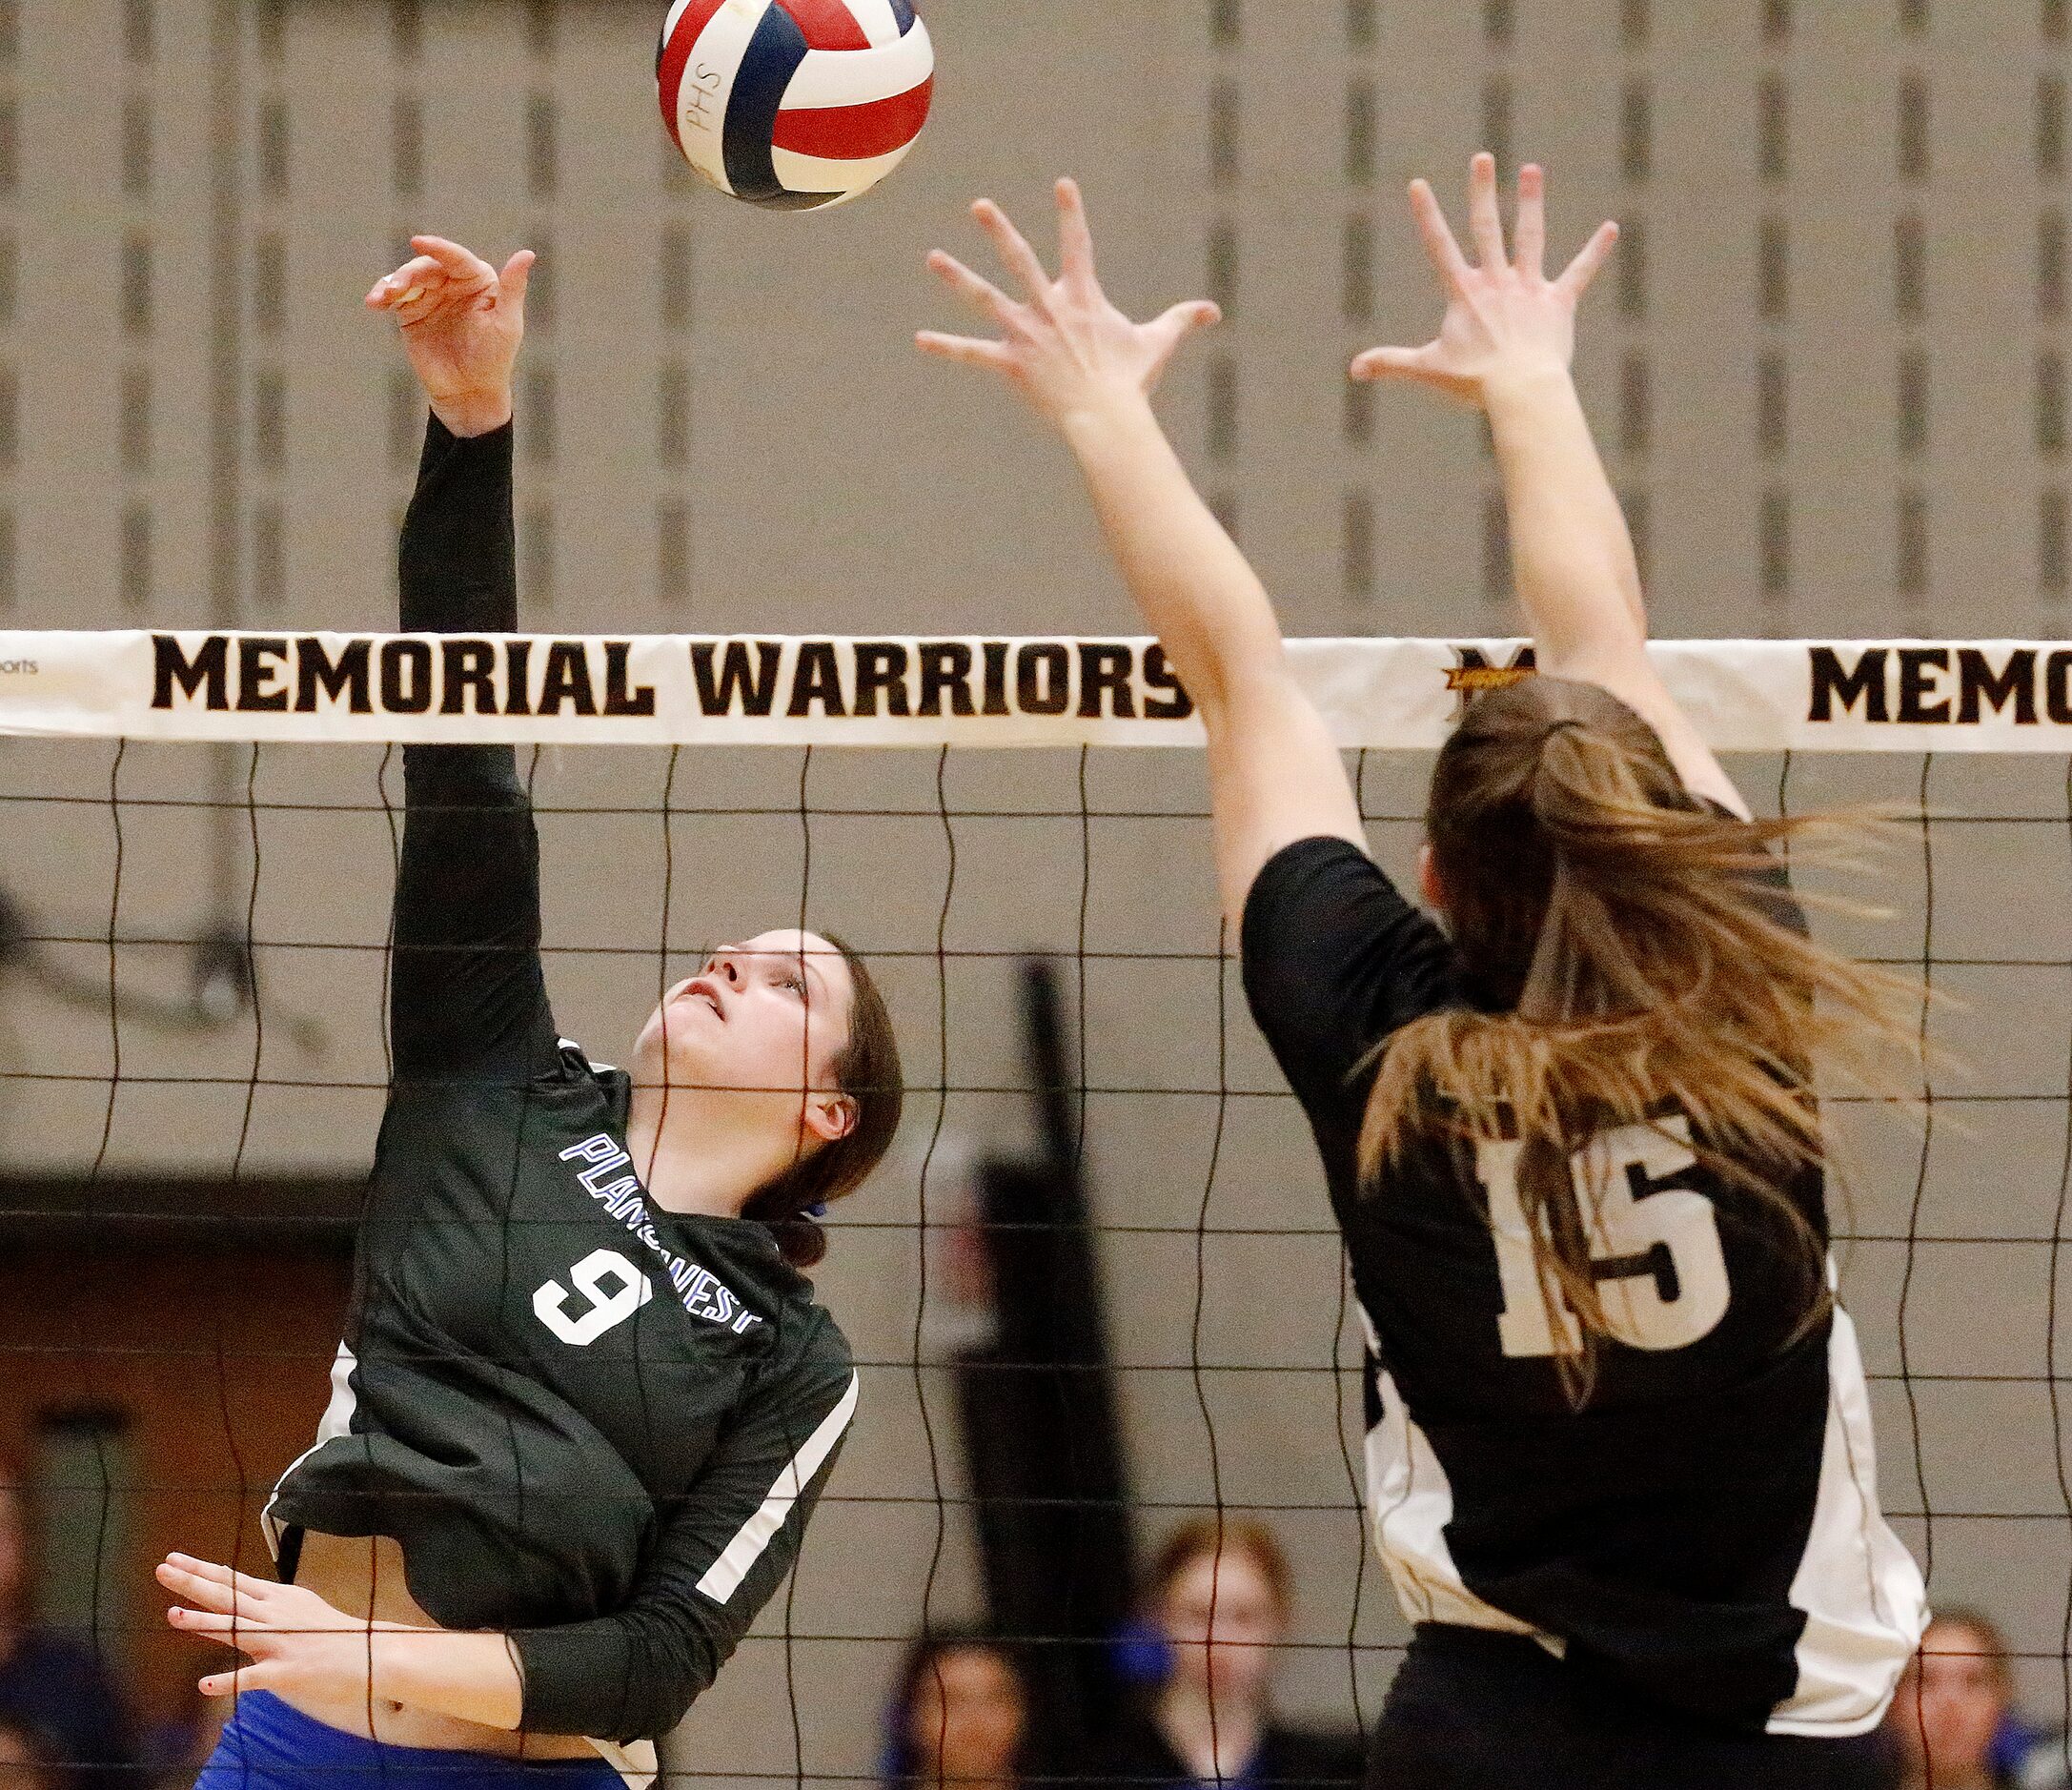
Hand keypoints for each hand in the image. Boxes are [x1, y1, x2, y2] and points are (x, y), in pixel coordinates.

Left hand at [159, 1552, 414, 1702]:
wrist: (374, 1654)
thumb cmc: (333, 1632)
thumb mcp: (300, 1608)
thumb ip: (265, 1604)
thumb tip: (234, 1597)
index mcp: (278, 1598)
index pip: (232, 1580)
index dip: (201, 1570)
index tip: (174, 1559)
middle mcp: (275, 1615)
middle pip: (227, 1596)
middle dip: (192, 1583)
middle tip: (162, 1570)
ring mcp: (280, 1643)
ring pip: (235, 1629)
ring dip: (203, 1622)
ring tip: (172, 1615)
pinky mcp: (286, 1672)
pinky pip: (252, 1678)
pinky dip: (228, 1681)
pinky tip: (205, 1684)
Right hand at [367, 236, 533, 437]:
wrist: (469, 391)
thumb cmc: (494, 358)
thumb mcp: (506, 322)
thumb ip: (514, 287)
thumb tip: (527, 253)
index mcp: (477, 279)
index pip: (456, 259)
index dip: (438, 248)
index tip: (418, 241)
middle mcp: (452, 282)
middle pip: (426, 267)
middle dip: (408, 273)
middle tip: (396, 287)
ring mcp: (429, 296)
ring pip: (406, 279)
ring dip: (391, 283)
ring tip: (382, 297)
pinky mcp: (410, 312)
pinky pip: (393, 297)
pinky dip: (382, 296)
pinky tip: (375, 302)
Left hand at [918, 179, 1220, 424]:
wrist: (1107, 415)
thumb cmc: (1131, 381)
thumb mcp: (1158, 344)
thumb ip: (1181, 320)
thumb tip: (1213, 312)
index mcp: (1083, 298)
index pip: (1078, 245)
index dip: (1071, 213)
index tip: (1062, 185)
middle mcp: (1049, 308)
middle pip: (1020, 260)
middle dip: (999, 230)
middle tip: (979, 206)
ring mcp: (1026, 334)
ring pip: (986, 298)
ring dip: (958, 277)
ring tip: (933, 257)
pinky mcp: (1011, 364)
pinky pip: (973, 355)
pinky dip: (947, 348)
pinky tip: (919, 340)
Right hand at [1351, 155, 1616, 406]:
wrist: (1520, 389)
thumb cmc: (1473, 383)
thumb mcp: (1427, 370)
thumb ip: (1390, 364)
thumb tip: (1353, 369)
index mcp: (1464, 294)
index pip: (1440, 246)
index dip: (1427, 215)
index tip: (1419, 184)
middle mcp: (1497, 281)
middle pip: (1487, 227)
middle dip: (1482, 191)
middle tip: (1482, 157)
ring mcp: (1529, 288)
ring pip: (1530, 237)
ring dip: (1532, 202)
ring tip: (1533, 169)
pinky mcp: (1558, 304)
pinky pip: (1579, 273)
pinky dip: (1595, 252)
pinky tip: (1611, 229)